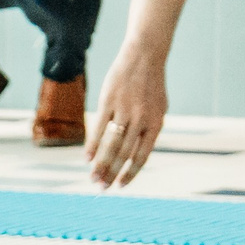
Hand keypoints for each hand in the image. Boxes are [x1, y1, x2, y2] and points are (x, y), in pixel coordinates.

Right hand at [86, 43, 167, 187]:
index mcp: (156, 124)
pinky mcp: (108, 101)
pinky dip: (92, 145)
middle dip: (112, 173)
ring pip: (110, 145)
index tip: (121, 186)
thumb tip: (135, 157)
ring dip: (100, 164)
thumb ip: (149, 132)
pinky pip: (98, 128)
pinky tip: (86, 158)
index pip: (142, 156)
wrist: (144, 56)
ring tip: (93, 178)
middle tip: (102, 188)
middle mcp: (141, 120)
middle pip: (123, 154)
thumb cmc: (151, 86)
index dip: (130, 174)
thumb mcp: (158, 109)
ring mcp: (124, 110)